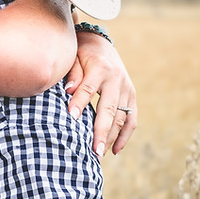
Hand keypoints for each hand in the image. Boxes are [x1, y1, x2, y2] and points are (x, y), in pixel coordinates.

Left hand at [65, 32, 136, 155]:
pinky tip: (114, 151)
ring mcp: (127, 88)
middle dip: (102, 131)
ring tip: (98, 155)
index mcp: (100, 68)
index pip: (88, 88)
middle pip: (110, 109)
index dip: (80, 102)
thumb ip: (72, 73)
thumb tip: (68, 90)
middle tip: (94, 151)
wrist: (100, 43)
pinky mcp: (131, 96)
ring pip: (121, 117)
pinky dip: (125, 135)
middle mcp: (117, 79)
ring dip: (111, 137)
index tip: (70, 117)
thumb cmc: (81, 53)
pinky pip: (131, 118)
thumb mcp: (74, 57)